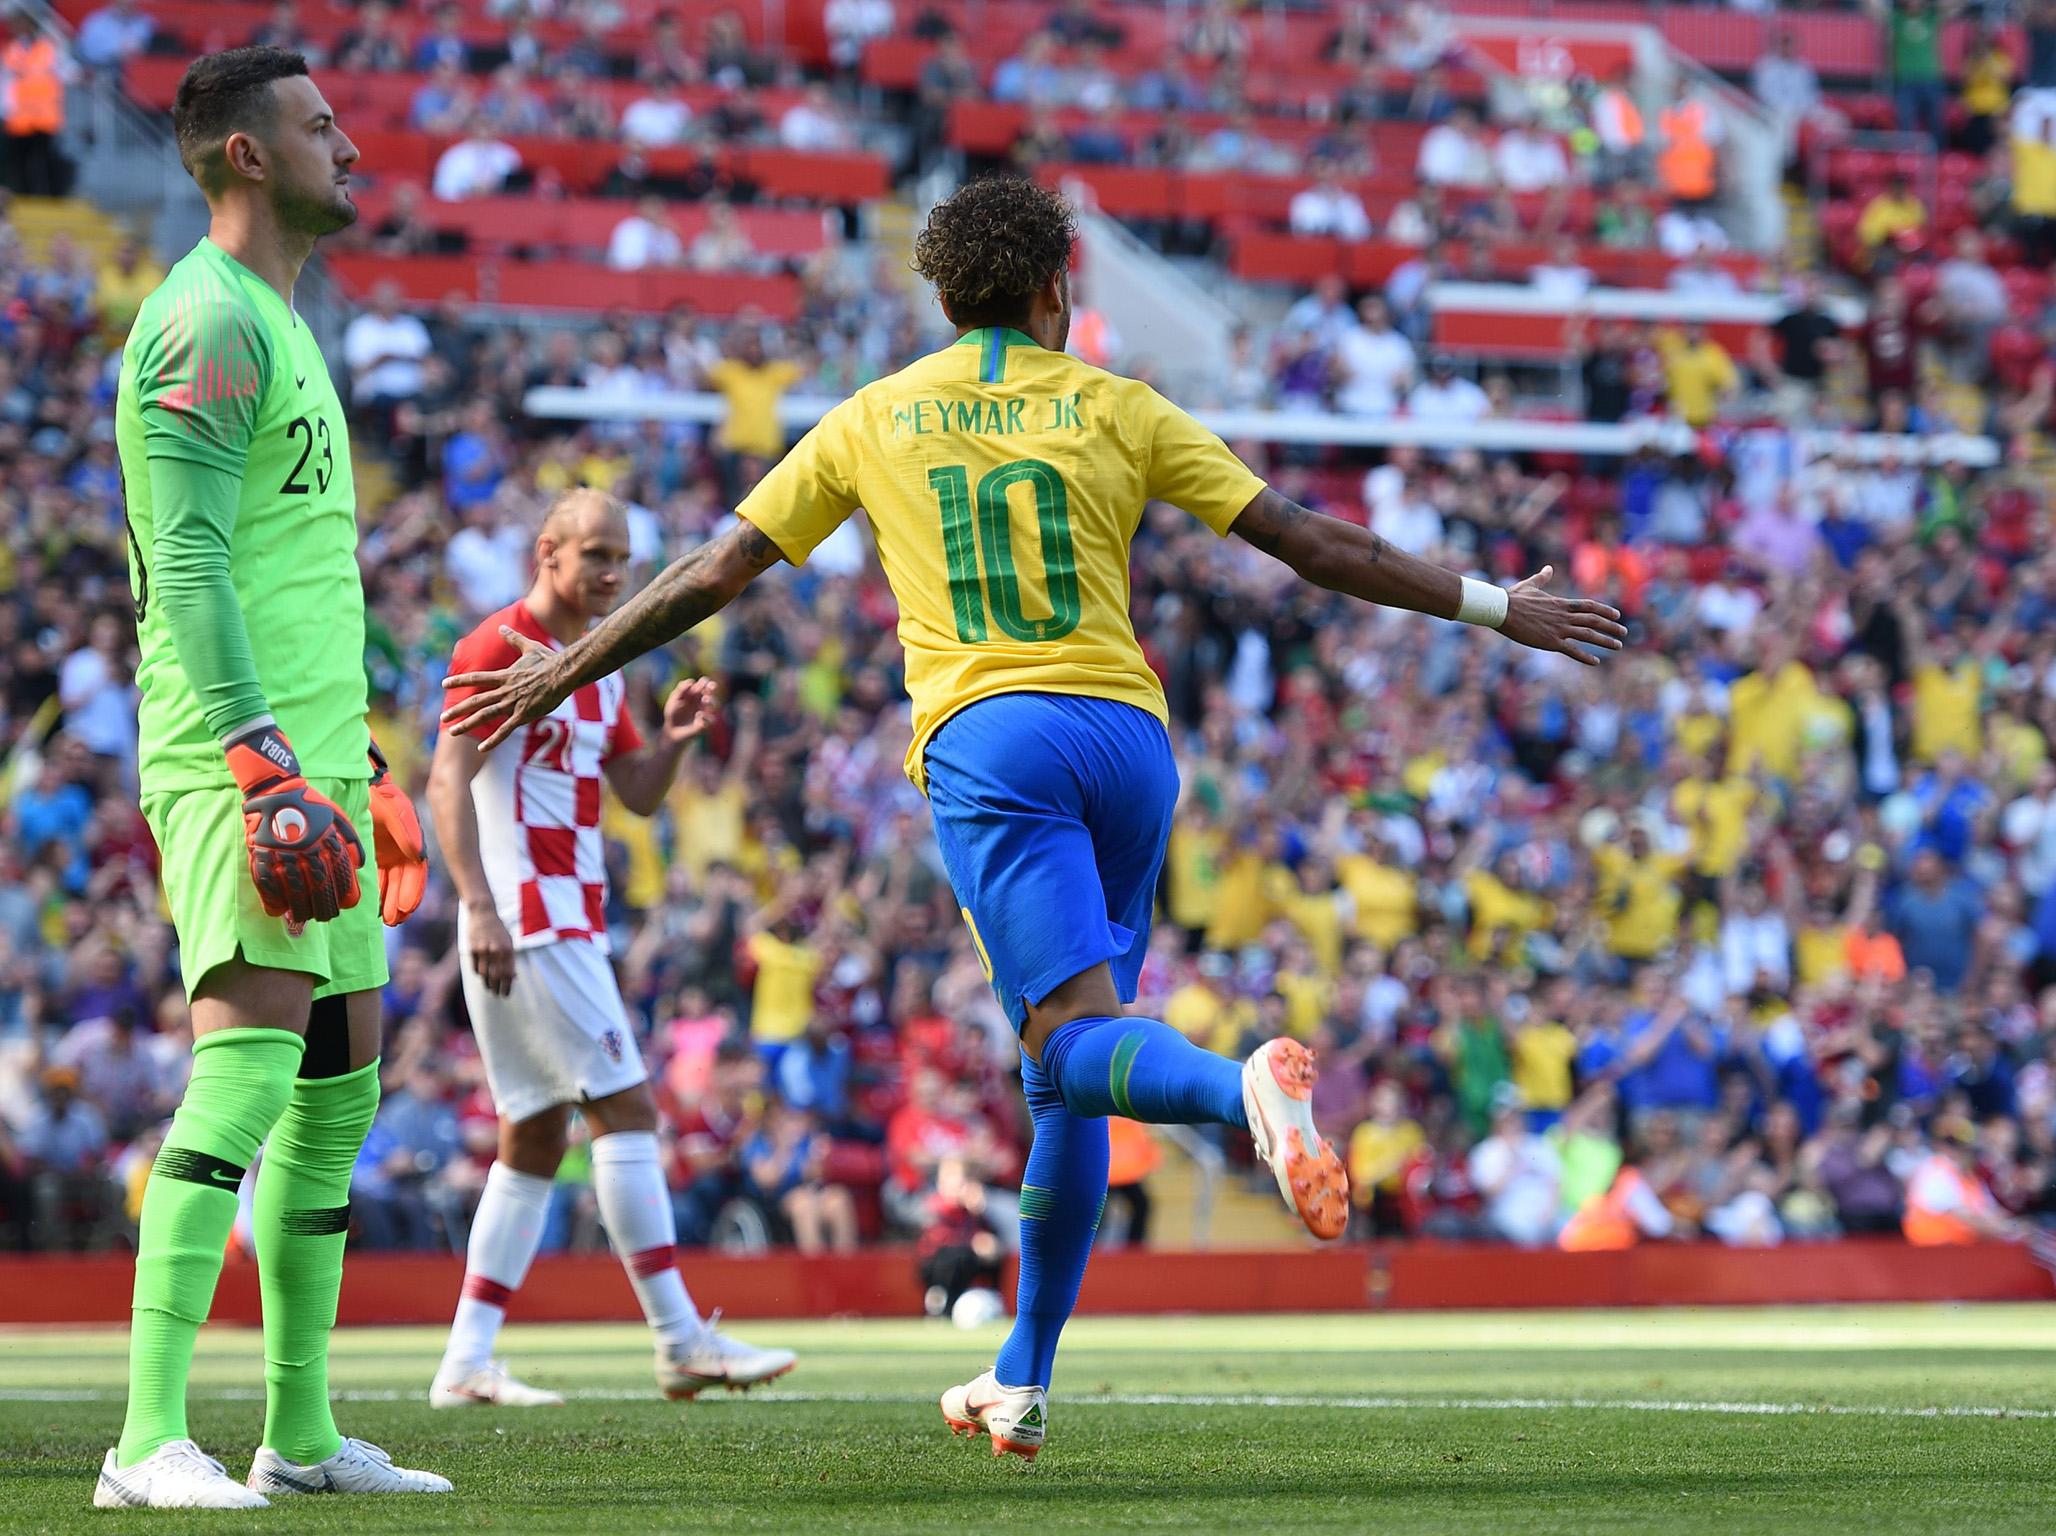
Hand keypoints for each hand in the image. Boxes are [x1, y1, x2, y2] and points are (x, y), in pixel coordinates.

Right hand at [225, 723, 364, 926]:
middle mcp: (308, 852)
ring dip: (301, 910)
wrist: (275, 790)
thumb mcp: (338, 818)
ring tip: (305, 917)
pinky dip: (275, 902)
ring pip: (295, 894)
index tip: (347, 904)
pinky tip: (281, 910)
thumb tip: (359, 866)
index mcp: (329, 843)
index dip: (346, 895)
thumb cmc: (311, 805)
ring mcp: (284, 856)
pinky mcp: (262, 857)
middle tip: (327, 916)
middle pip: (320, 891)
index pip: (342, 878)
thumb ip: (350, 842)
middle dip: (326, 908)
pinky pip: (268, 887)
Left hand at [367, 739, 426, 926]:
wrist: (360, 785)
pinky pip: (377, 879)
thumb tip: (417, 855)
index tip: (405, 908)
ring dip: (390, 902)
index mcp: (411, 843)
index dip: (413, 891)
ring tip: (385, 920)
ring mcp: (386, 856)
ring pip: (391, 884)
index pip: (416, 872)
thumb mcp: (393, 809)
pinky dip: (376, 893)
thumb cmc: (379, 795)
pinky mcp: (372, 857)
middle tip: (394, 921)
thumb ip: (406, 830)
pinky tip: (371, 907)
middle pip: (405, 883)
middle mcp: (402, 852)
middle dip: (401, 903)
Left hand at [440, 626, 568, 750]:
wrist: (564, 673)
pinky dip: (493, 740)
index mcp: (504, 675)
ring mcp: (513, 703)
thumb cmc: (549, 660)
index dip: (459, 680)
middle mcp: (505, 690)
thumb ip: (513, 639)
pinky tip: (481, 749)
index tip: (444, 684)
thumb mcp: (529, 647)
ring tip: (452, 731)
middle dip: (457, 710)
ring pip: (485, 716)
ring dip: (467, 724)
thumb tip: (502, 626)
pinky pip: (505, 730)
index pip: (476, 678)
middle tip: (442, 717)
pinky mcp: (524, 715)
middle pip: (476, 700)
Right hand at [465, 904, 515, 996]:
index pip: (508, 974)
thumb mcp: (508, 942)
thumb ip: (510, 959)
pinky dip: (478, 973)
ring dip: (487, 983)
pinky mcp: (472, 949)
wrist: (483, 914)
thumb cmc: (498, 930)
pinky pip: (475, 967)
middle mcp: (496, 950)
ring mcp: (483, 950)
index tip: (505, 995)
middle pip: (496, 976)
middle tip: (497, 994)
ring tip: (489, 988)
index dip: (506, 987)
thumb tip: (513, 977)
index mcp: (507, 949)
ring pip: (484, 974)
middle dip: (497, 988)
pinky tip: (482, 975)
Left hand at [661, 676, 718, 746]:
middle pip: (712, 692)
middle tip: (711, 687)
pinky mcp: (706, 724)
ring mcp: (706, 712)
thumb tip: (691, 681)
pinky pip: (710, 720)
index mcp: (696, 693)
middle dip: (712, 688)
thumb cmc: (673, 713)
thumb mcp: (674, 700)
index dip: (706, 682)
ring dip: (711, 701)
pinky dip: (706, 717)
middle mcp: (703, 701)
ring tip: (705, 699)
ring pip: (714, 705)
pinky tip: (699, 715)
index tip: (704, 682)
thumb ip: (681, 690)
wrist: (672, 730)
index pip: (704, 684)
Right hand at [1496, 566, 1627, 666]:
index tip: (1617, 615)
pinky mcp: (1550, 642)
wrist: (1501, 609)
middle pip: (1594, 620)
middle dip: (1611, 627)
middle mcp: (1564, 616)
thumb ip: (1542, 578)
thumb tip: (1548, 568)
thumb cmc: (1513, 597)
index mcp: (1561, 603)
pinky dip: (1585, 656)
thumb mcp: (1530, 585)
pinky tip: (1596, 662)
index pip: (1589, 606)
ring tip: (1618, 646)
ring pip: (1588, 635)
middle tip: (1624, 632)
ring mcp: (1559, 629)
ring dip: (1605, 641)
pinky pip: (1572, 650)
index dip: (1605, 610)